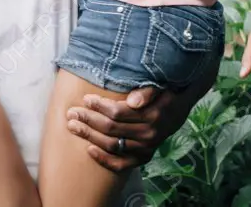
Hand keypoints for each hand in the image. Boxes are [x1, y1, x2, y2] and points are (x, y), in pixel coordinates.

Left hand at [65, 87, 190, 171]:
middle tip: (72, 112)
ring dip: (90, 136)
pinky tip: (88, 150)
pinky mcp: (143, 158)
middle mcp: (149, 134)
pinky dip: (104, 160)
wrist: (178, 110)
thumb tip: (133, 100)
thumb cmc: (162, 93)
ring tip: (73, 126)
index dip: (100, 106)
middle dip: (89, 119)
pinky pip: (121, 164)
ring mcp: (145, 148)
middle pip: (111, 129)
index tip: (86, 98)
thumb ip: (147, 91)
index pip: (119, 112)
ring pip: (112, 145)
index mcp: (152, 115)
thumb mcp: (158, 86)